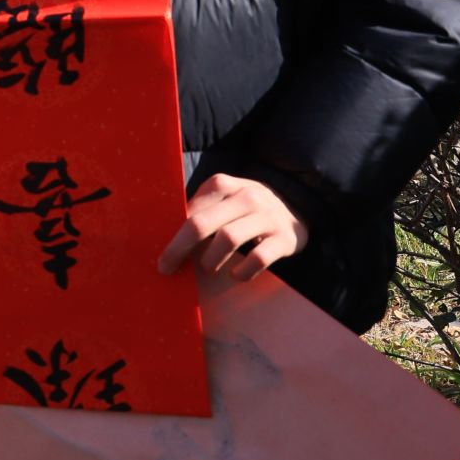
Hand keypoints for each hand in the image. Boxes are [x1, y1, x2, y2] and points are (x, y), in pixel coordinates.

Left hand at [157, 173, 309, 281]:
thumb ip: (200, 211)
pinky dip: (242, 271)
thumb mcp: (224, 199)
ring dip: (210, 258)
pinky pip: (258, 258)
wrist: (298, 207)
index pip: (190, 211)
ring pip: (228, 238)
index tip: (160, 254)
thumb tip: (166, 237)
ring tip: (206, 267)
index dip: (171, 234)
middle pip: (202, 224)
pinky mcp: (285, 238)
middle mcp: (245, 197)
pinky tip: (235, 274)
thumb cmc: (246, 208)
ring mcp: (266, 217)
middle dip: (179, 248)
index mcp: (222, 184)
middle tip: (167, 267)